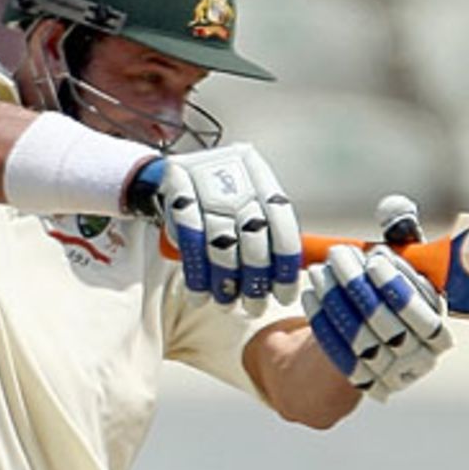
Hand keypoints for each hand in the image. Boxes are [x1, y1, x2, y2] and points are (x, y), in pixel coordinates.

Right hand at [129, 143, 301, 314]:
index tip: (284, 296)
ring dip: (224, 283)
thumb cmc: (225, 192)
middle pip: (254, 240)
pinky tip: (200, 295)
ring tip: (226, 303)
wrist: (181, 161)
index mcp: (264, 185)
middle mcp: (239, 182)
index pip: (284, 230)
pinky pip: (189, 242)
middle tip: (254, 307)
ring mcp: (208, 185)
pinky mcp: (179, 190)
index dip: (285, 269)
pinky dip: (196, 275)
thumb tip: (290, 275)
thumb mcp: (252, 201)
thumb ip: (270, 233)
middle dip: (255, 282)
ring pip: (221, 245)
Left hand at [302, 244, 452, 400]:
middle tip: (338, 254)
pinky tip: (311, 296)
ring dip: (335, 300)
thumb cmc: (393, 299)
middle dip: (359, 285)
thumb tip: (398, 213)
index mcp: (438, 336)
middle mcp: (418, 359)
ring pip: (360, 338)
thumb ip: (408, 246)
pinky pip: (338, 352)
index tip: (376, 260)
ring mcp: (390, 374)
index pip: (425, 317)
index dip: (401, 289)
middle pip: (387, 326)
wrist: (372, 341)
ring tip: (320, 271)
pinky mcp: (361, 381)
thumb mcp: (407, 274)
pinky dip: (322, 322)